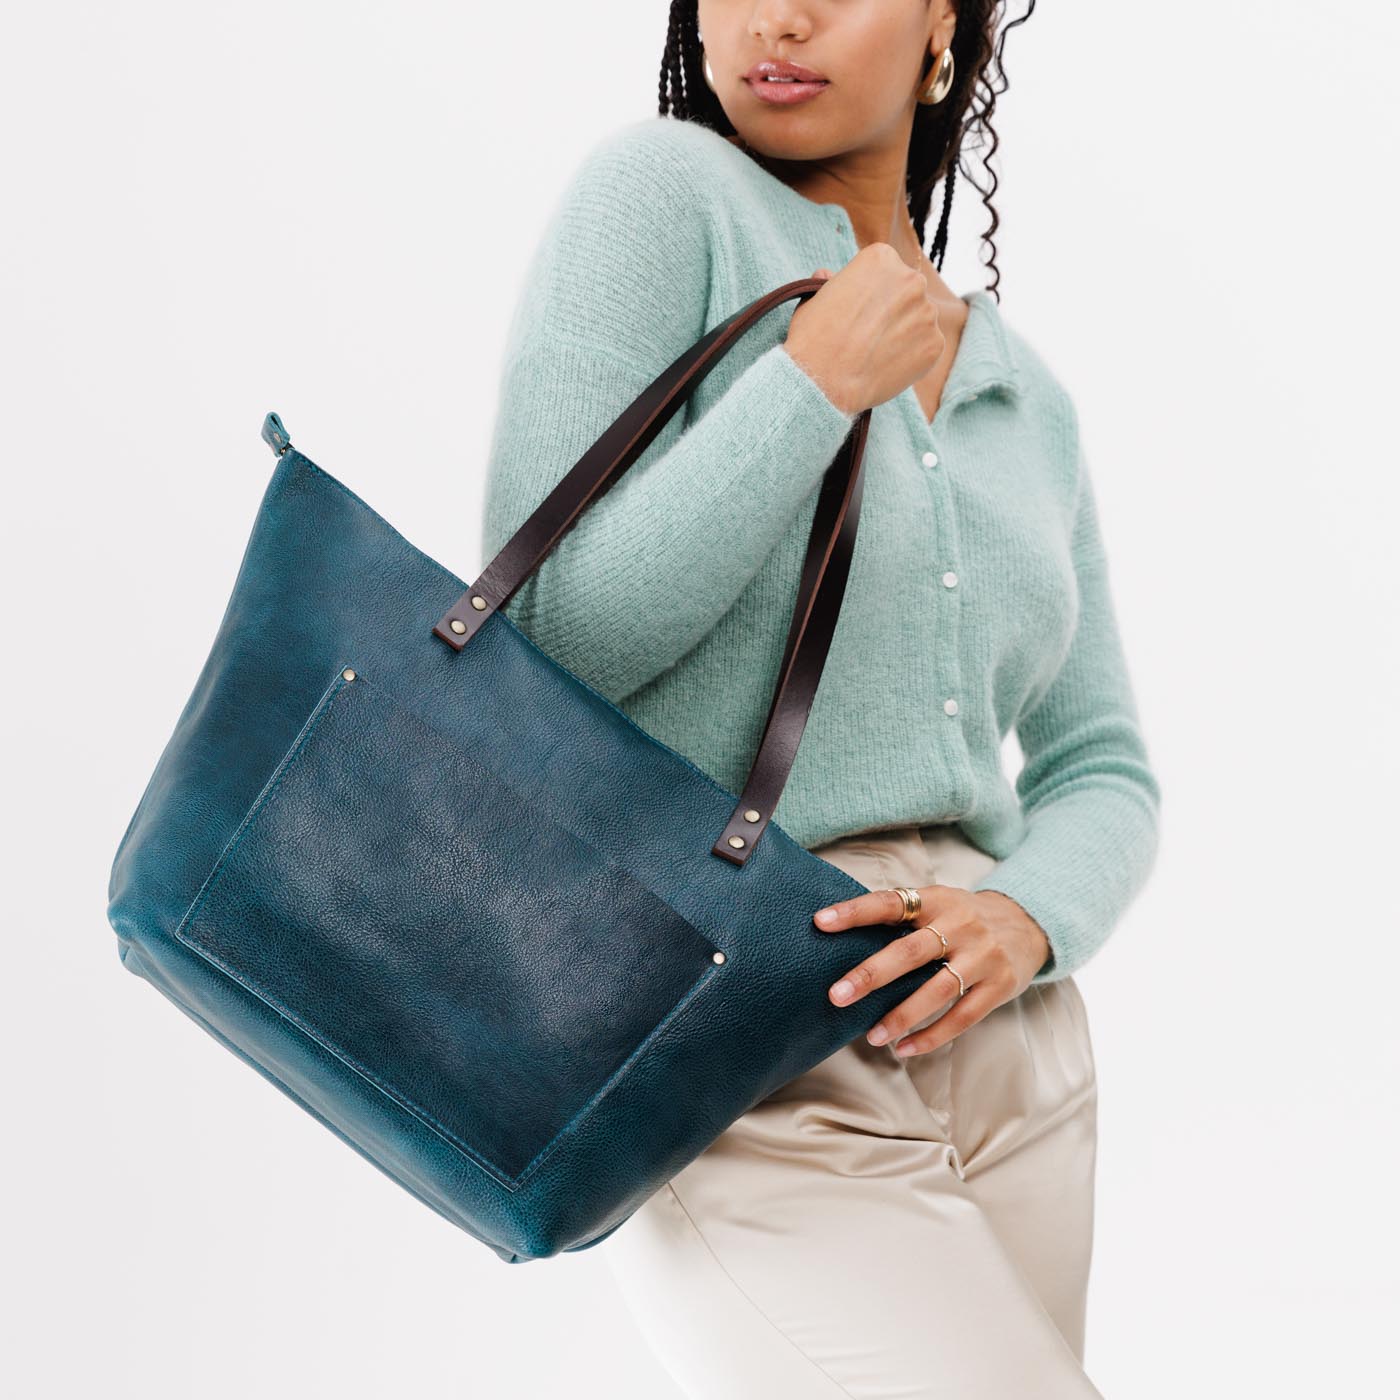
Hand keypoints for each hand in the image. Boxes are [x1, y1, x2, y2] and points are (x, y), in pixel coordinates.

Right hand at [784, 243, 945, 415]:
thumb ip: (830, 283)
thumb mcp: (813, 298)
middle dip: (892, 311)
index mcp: (882, 257)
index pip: (885, 271)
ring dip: (903, 334)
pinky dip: (910, 358)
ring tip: (874, 354)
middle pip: (907, 292)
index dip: (870, 294)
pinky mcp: (935, 344)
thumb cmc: (812, 339)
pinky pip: (925, 348)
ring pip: (919, 321)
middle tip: (868, 335)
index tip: (857, 311)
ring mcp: (927, 312)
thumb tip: (827, 275)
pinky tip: (886, 367)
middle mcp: (911, 278)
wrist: (822, 382)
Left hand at [812, 883, 1052, 1056]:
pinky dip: (932, 1036)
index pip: (890, 902)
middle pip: (910, 951)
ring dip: (901, 1015)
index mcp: (936, 900)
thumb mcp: (938, 904)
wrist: (1027, 924)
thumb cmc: (964, 917)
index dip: (856, 911)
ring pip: (937, 989)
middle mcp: (960, 925)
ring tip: (872, 1036)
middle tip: (837, 995)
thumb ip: (902, 917)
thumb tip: (840, 935)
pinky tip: (904, 1048)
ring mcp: (982, 956)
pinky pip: (963, 1016)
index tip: (821, 922)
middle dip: (872, 974)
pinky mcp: (999, 985)